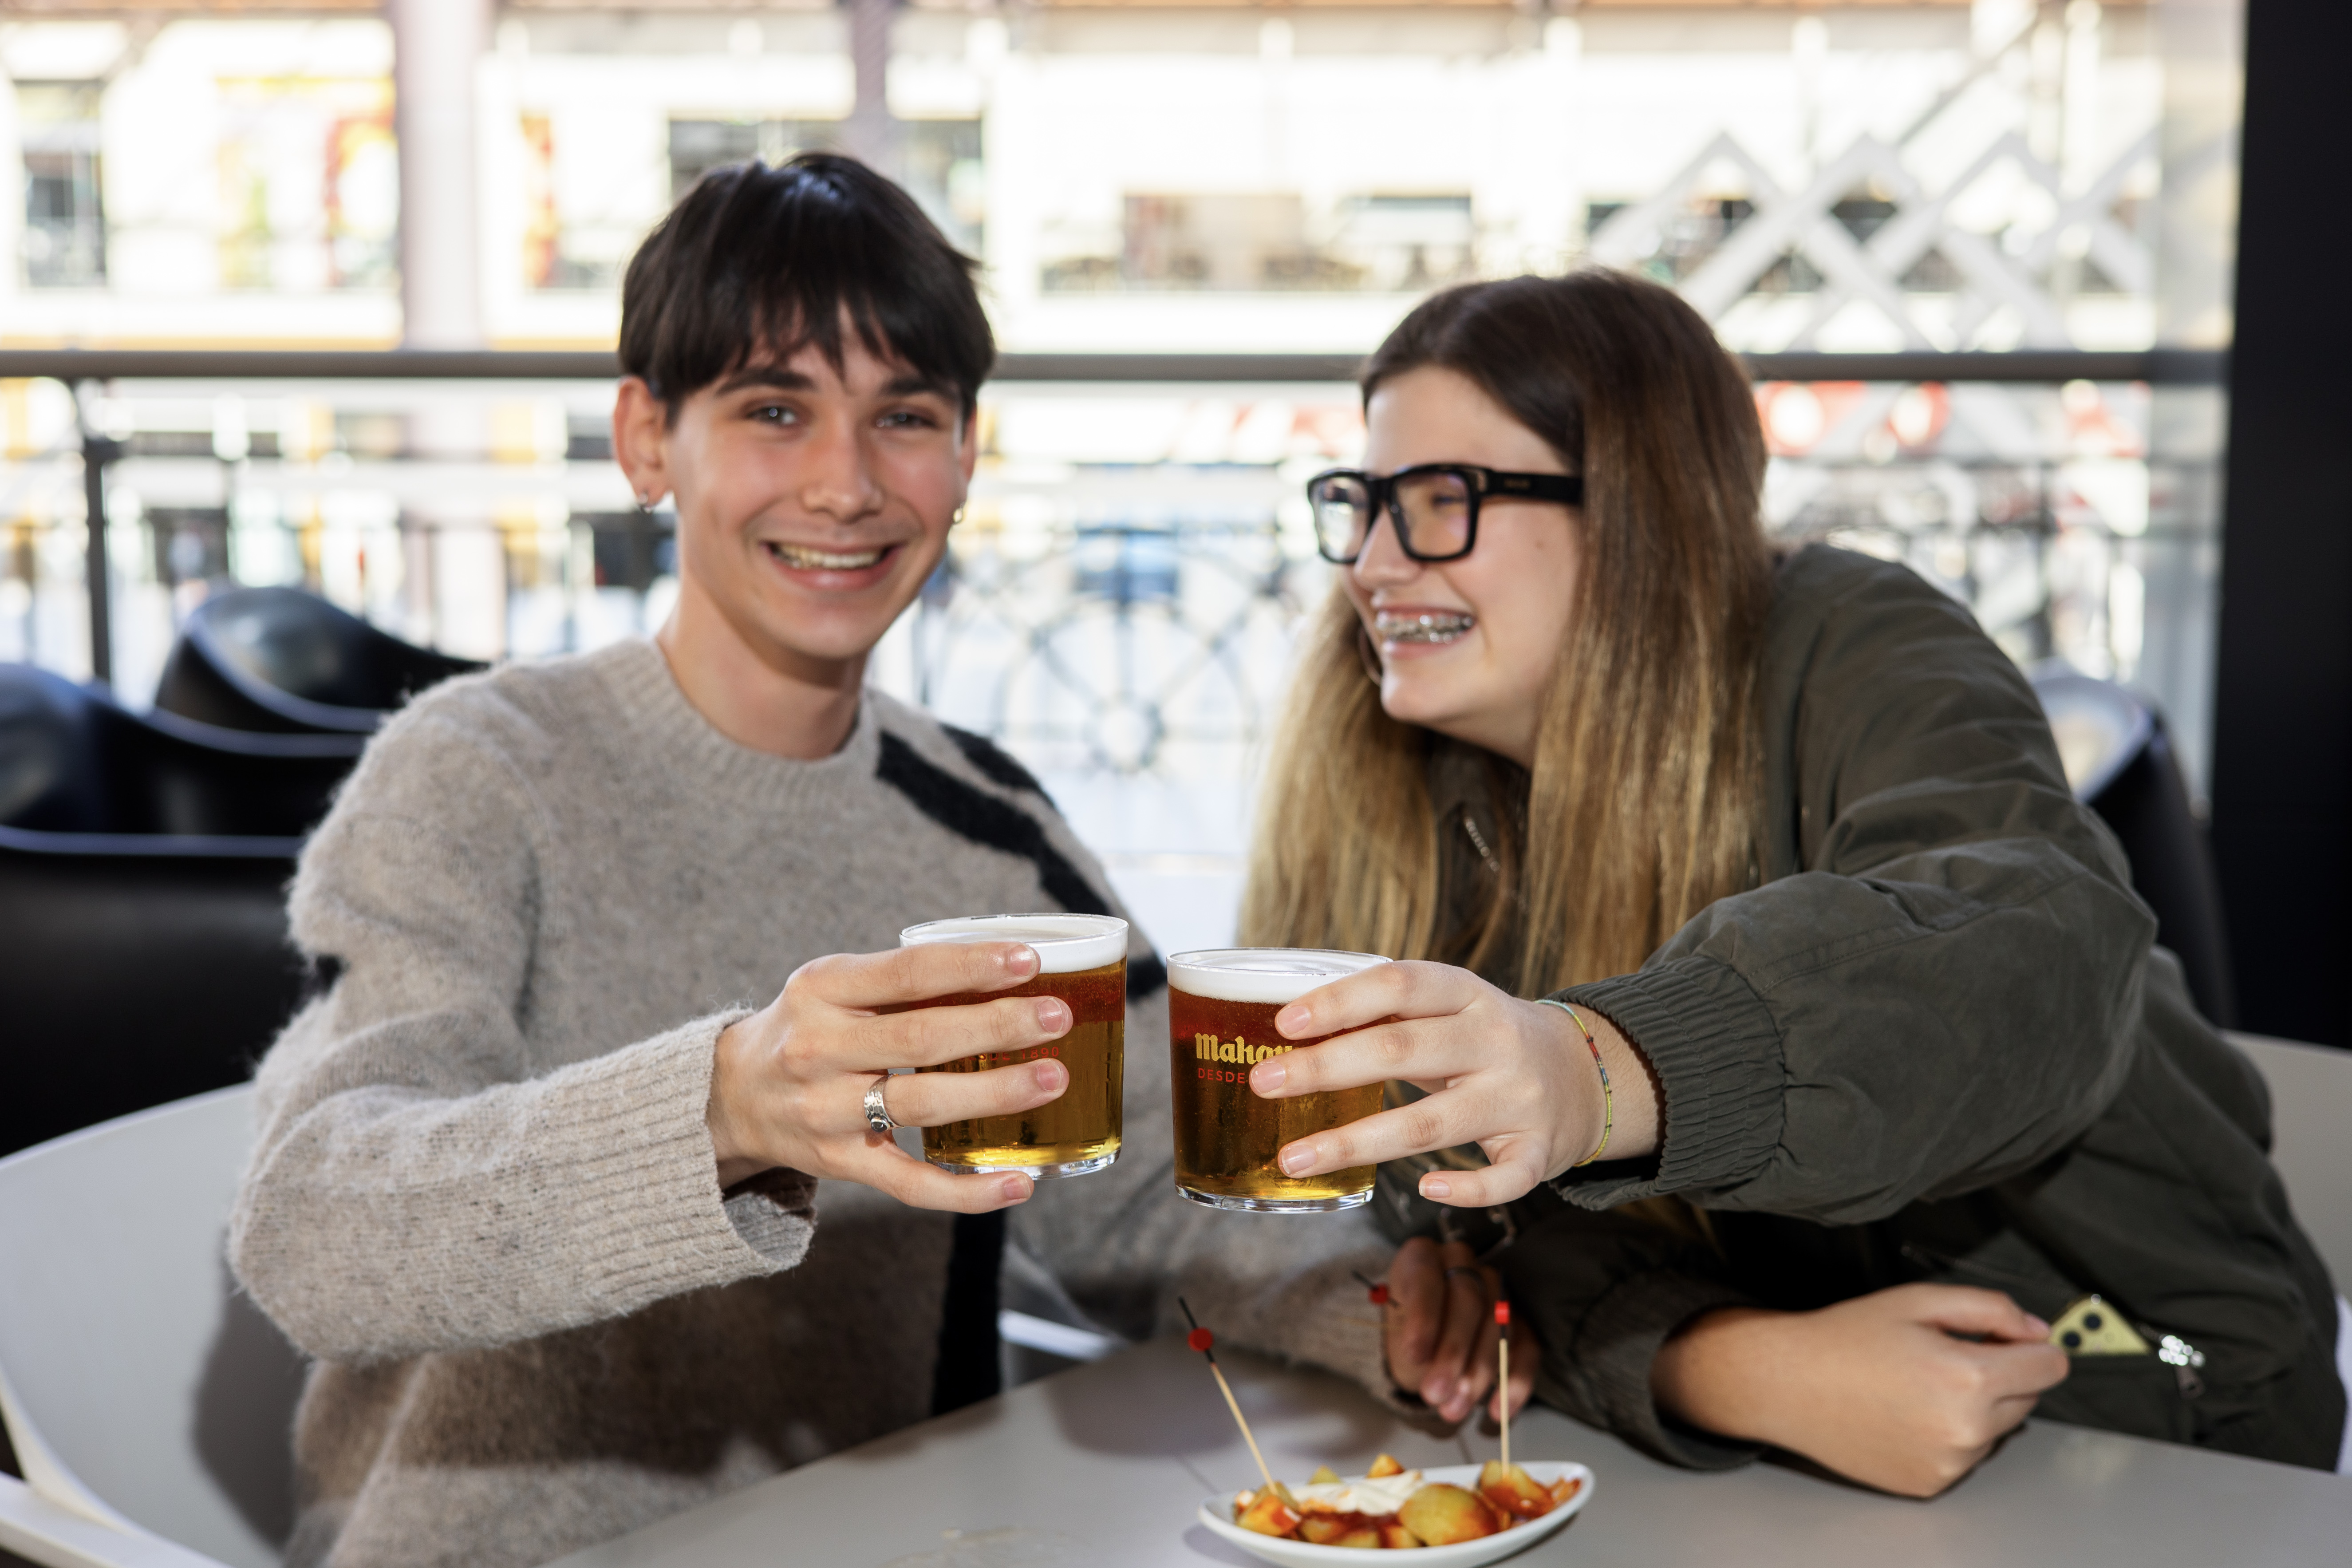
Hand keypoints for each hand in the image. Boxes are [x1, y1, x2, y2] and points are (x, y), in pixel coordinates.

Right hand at [707, 940, 1073, 1211]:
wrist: (732, 1094)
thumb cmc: (809, 1027)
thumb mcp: (836, 986)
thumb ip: (904, 981)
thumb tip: (1011, 972)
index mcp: (823, 988)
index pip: (906, 972)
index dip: (970, 965)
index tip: (1029, 960)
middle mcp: (819, 1049)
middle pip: (921, 1038)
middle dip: (997, 1027)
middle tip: (1057, 1018)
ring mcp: (826, 1112)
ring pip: (920, 1105)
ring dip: (993, 1093)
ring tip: (1052, 1079)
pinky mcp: (840, 1163)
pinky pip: (910, 1183)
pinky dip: (968, 1190)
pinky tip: (1021, 1183)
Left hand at [1245, 961, 1658, 1206]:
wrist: (1584, 1073)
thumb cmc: (1487, 1040)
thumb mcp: (1450, 1008)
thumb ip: (1389, 1014)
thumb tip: (1294, 1025)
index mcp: (1468, 995)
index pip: (1400, 984)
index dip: (1341, 1001)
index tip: (1284, 1023)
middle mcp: (1496, 1041)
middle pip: (1402, 1050)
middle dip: (1325, 1068)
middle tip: (1263, 1082)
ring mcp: (1519, 1098)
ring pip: (1431, 1124)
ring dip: (1355, 1143)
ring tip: (1293, 1158)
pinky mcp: (1540, 1150)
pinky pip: (1502, 1179)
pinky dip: (1464, 1188)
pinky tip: (1422, 1189)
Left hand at [1381, 1237, 1535, 1424]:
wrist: (1423, 1348)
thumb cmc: (1406, 1336)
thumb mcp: (1395, 1336)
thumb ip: (1412, 1343)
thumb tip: (1429, 1362)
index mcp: (1422, 1258)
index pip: (1427, 1279)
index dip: (1423, 1317)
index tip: (1415, 1356)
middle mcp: (1462, 1265)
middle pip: (1469, 1301)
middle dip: (1453, 1353)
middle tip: (1435, 1394)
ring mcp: (1495, 1290)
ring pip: (1499, 1325)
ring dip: (1479, 1373)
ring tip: (1454, 1409)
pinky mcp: (1520, 1321)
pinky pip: (1528, 1349)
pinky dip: (1514, 1383)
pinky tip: (1497, 1412)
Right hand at [1651, 1284, 2068, 1496]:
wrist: (1789, 1384)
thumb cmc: (1845, 1339)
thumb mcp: (1917, 1300)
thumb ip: (1987, 1308)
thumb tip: (2034, 1328)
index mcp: (1968, 1378)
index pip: (2049, 1367)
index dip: (2035, 1345)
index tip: (2017, 1340)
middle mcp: (1966, 1429)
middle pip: (2027, 1398)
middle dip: (2001, 1374)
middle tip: (1946, 1355)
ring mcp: (1949, 1463)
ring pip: (1995, 1430)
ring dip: (1974, 1408)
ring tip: (1918, 1386)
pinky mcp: (1929, 1483)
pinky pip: (1964, 1457)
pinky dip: (1947, 1436)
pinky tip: (1907, 1413)